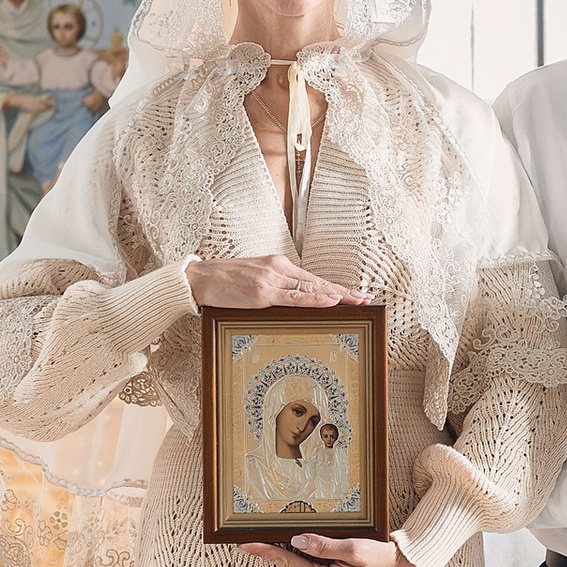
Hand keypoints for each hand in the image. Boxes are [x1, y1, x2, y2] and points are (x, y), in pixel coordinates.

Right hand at [185, 254, 347, 311]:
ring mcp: (271, 280)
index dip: (335, 287)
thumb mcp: (254, 279)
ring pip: (311, 289)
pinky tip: (330, 301)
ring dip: (336, 296)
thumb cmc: (225, 280)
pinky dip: (315, 299)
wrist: (200, 277)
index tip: (354, 293)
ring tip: (357, 301)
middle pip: (318, 282)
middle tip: (366, 298)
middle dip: (343, 292)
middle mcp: (278, 269)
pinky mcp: (263, 292)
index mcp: (278, 264)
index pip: (313, 278)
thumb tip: (294, 300)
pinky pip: (294, 298)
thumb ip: (275, 287)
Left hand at [241, 533, 416, 566]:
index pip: (287, 563)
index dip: (265, 552)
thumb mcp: (354, 549)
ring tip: (293, 536)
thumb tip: (297, 541)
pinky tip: (310, 547)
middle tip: (260, 533)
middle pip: (291, 566)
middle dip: (278, 549)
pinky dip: (306, 558)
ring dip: (294, 553)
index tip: (245, 544)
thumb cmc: (380, 561)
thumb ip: (324, 545)